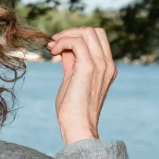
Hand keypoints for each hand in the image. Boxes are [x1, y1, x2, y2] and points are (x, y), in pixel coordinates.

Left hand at [47, 27, 115, 145]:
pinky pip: (77, 42)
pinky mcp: (88, 67)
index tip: (58, 46)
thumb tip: (63, 49)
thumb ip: (71, 63)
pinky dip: (62, 42)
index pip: (97, 38)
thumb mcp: (72, 80)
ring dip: (65, 36)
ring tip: (51, 49)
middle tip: (54, 44)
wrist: (77, 127)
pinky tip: (53, 52)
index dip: (77, 37)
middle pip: (95, 31)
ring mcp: (100, 65)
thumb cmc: (73, 109)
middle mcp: (107, 64)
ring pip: (86, 33)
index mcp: (107, 67)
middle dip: (71, 32)